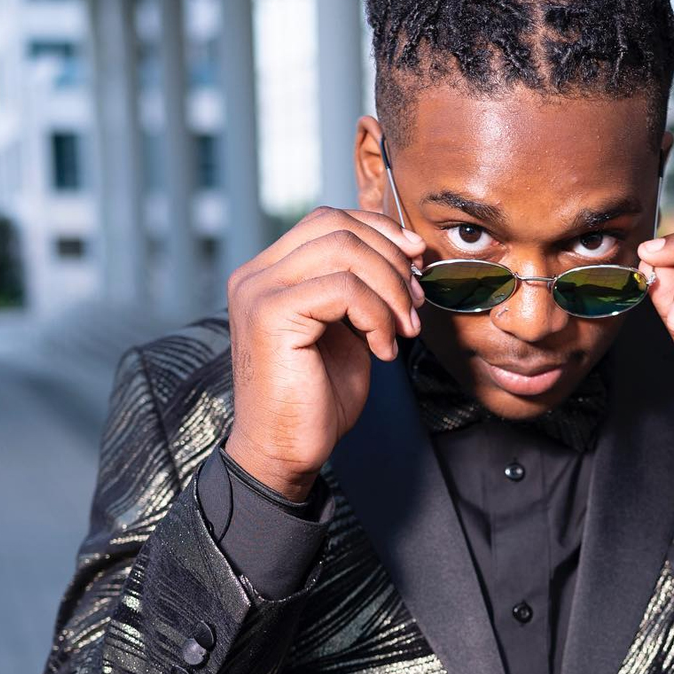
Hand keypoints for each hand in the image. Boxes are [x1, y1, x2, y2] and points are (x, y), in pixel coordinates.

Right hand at [225, 207, 425, 499]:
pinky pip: (342, 289)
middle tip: (416, 305)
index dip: (380, 231)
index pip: (329, 220)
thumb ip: (363, 290)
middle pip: (336, 226)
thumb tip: (407, 254)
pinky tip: (382, 351)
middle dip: (391, 260)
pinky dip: (376, 316)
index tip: (417, 260)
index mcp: (272, 273)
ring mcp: (259, 292)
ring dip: (389, 289)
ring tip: (404, 331)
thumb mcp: (348, 330)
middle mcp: (257, 275)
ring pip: (343, 251)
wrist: (286, 452)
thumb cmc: (317, 399)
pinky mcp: (270, 315)